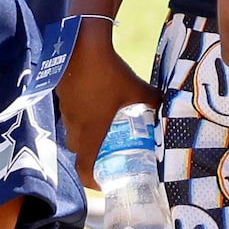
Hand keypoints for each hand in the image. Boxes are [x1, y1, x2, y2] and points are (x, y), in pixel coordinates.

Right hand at [59, 24, 154, 185]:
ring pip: (72, 131)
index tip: (103, 182)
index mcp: (92, 130)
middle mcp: (75, 125)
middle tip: (107, 154)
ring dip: (84, 135)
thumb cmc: (110, 72)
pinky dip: (79, 116)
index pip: (84, 167)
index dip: (92, 180)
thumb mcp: (139, 89)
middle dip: (89, 156)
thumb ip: (154, 102)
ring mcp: (66, 110)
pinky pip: (69, 114)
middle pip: (77, 150)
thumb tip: (166, 108)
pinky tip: (93, 103)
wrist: (81, 46)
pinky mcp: (61, 97)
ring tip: (102, 127)